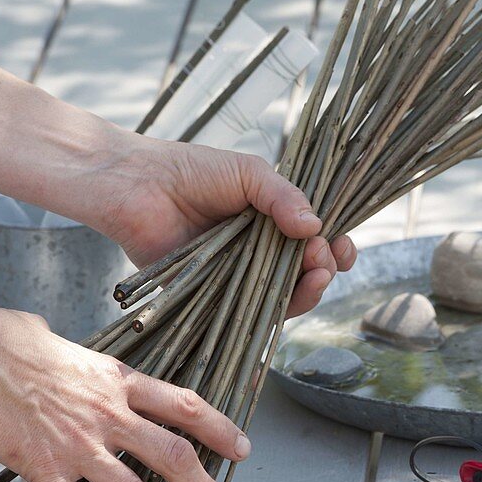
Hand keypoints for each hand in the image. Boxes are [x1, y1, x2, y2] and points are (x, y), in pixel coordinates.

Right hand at [0, 307, 248, 481]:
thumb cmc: (12, 344)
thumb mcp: (71, 349)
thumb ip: (91, 367)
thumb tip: (89, 366)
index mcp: (120, 382)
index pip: (185, 406)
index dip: (220, 429)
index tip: (242, 448)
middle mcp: (109, 414)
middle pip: (172, 455)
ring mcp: (78, 443)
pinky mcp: (42, 465)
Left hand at [102, 139, 355, 317]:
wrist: (137, 186)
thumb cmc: (191, 171)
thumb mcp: (249, 173)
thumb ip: (284, 196)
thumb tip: (317, 227)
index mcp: (274, 220)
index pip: (316, 241)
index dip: (335, 249)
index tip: (344, 249)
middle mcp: (261, 250)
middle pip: (306, 273)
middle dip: (324, 269)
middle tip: (322, 260)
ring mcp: (239, 274)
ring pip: (284, 295)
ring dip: (307, 291)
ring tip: (313, 278)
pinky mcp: (216, 295)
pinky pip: (250, 310)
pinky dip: (272, 309)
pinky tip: (283, 298)